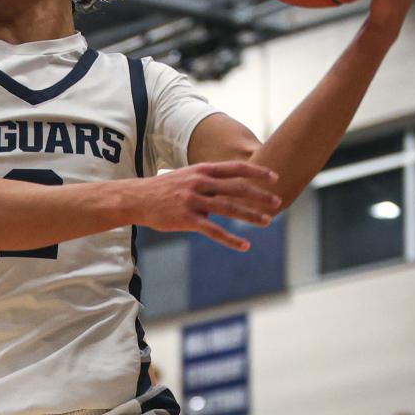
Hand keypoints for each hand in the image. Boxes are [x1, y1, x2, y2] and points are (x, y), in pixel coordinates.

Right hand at [127, 163, 281, 250]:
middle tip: (278, 202)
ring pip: (229, 209)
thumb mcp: (187, 176)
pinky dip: (231, 239)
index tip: (274, 177)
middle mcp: (200, 183)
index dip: (256, 172)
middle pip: (237, 188)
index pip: (235, 168)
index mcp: (202, 170)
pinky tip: (244, 246)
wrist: (137, 199)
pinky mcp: (187, 219)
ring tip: (267, 222)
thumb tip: (229, 186)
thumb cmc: (164, 189)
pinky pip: (213, 231)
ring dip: (251, 216)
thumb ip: (208, 180)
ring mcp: (193, 201)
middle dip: (260, 195)